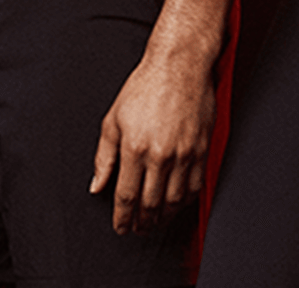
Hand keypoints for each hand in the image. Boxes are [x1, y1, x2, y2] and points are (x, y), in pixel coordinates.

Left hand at [84, 59, 211, 235]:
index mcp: (134, 148)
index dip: (122, 218)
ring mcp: (184, 155)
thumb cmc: (144, 88)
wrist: (179, 67)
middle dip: (142, 223)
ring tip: (155, 223)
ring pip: (174, 201)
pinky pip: (195, 187)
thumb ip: (103, 157)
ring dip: (163, 218)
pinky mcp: (202, 151)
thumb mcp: (113, 120)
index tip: (120, 227)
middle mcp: (160, 155)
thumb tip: (96, 185)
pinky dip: (184, 202)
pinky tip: (175, 206)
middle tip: (137, 230)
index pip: (126, 196)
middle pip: (150, 204)